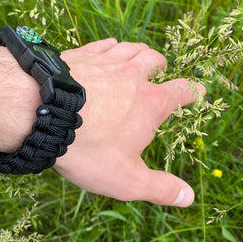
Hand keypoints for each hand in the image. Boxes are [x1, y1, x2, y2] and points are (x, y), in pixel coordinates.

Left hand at [54, 38, 205, 206]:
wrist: (43, 112)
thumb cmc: (88, 148)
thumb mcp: (126, 179)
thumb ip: (160, 188)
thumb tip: (189, 197)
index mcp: (150, 103)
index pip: (180, 92)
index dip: (193, 91)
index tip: (199, 89)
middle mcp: (132, 76)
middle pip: (154, 60)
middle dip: (161, 64)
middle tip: (162, 68)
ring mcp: (106, 61)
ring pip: (130, 47)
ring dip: (139, 50)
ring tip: (141, 53)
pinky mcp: (81, 55)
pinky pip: (103, 44)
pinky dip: (111, 44)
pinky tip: (109, 46)